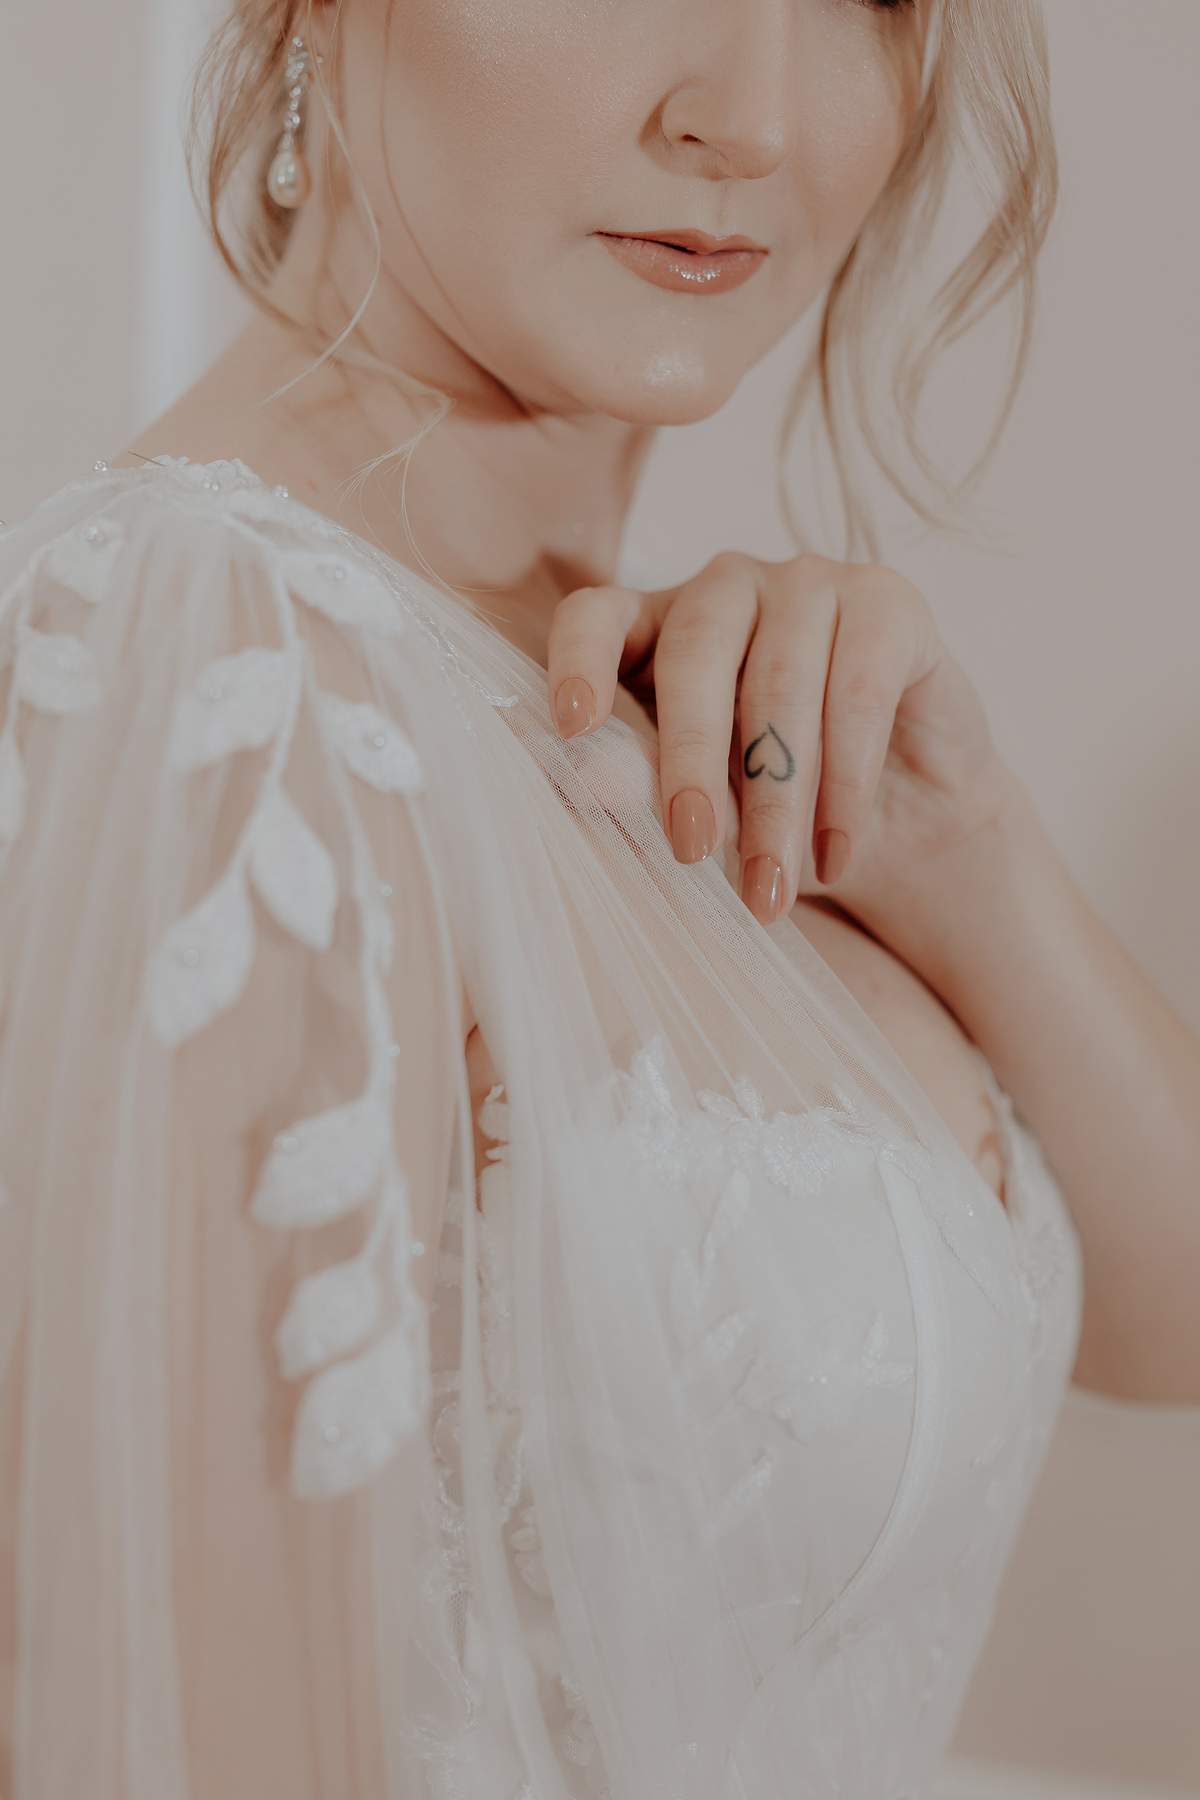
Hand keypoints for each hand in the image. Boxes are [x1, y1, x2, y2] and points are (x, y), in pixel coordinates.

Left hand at [547, 551, 1007, 928]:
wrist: (900, 823)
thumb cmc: (772, 813)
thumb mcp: (697, 814)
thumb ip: (639, 789)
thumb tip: (583, 780)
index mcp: (652, 626)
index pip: (596, 615)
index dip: (579, 661)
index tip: (573, 726)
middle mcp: (725, 588)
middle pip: (695, 652)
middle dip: (691, 762)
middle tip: (691, 851)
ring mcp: (808, 583)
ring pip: (781, 684)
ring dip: (777, 802)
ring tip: (770, 890)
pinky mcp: (889, 603)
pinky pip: (859, 691)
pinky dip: (846, 785)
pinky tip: (835, 854)